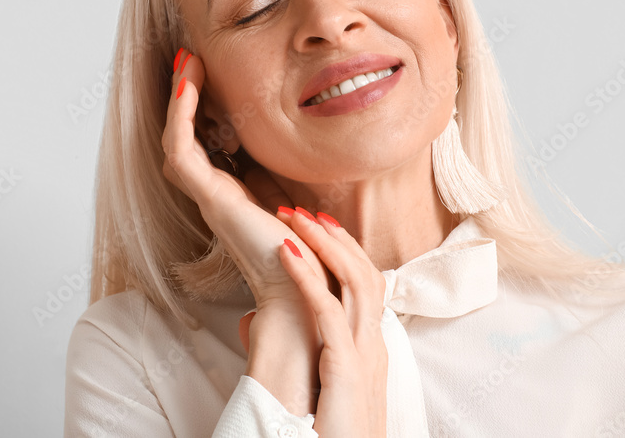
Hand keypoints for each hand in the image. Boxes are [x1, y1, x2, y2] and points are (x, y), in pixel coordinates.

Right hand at [161, 49, 329, 304]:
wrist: (304, 290)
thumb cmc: (307, 252)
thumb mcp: (295, 198)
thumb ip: (286, 177)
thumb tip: (293, 148)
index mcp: (232, 194)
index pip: (204, 144)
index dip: (199, 109)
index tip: (206, 73)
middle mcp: (215, 194)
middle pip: (183, 138)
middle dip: (182, 98)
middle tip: (188, 60)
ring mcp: (210, 196)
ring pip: (176, 140)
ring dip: (178, 99)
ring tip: (186, 62)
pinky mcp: (212, 198)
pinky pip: (182, 150)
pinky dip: (181, 116)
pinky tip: (190, 85)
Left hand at [278, 209, 388, 437]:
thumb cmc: (327, 437)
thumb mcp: (315, 388)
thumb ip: (289, 349)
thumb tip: (251, 321)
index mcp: (369, 350)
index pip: (365, 287)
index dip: (343, 253)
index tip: (316, 227)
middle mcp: (373, 347)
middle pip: (366, 274)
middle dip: (336, 238)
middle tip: (306, 209)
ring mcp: (365, 356)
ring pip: (355, 282)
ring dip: (324, 245)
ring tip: (295, 217)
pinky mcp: (347, 370)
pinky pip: (329, 312)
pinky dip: (308, 277)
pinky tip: (286, 252)